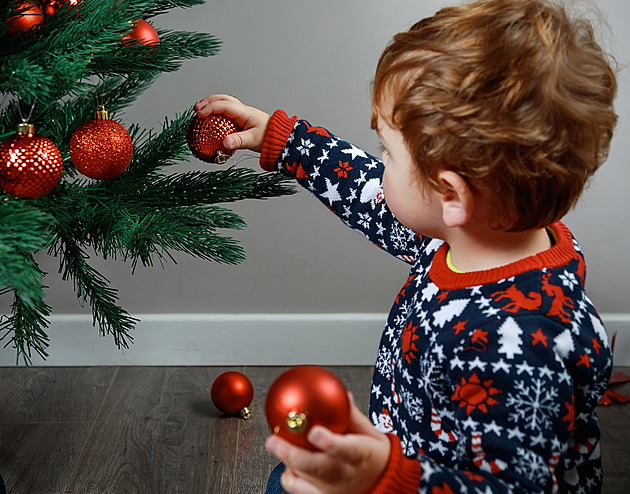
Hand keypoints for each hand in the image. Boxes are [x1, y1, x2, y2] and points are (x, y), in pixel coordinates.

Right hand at [193, 94, 269, 152]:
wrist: (280, 138)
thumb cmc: (269, 138)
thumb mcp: (253, 140)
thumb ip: (238, 141)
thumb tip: (225, 142)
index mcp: (245, 112)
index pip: (224, 105)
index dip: (210, 108)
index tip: (200, 114)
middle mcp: (243, 111)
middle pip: (223, 99)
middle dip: (208, 102)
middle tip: (197, 109)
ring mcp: (243, 114)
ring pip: (225, 104)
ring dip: (212, 105)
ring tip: (201, 112)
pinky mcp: (242, 120)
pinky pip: (227, 113)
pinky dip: (217, 113)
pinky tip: (212, 121)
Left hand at [265, 394, 390, 493]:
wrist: (383, 484)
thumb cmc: (374, 456)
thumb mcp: (370, 433)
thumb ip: (352, 415)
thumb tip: (341, 395)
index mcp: (359, 455)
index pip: (345, 449)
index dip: (328, 442)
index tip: (314, 432)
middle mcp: (344, 475)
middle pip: (315, 467)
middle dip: (291, 453)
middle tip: (273, 441)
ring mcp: (332, 490)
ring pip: (304, 480)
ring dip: (287, 463)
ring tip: (276, 446)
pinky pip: (299, 491)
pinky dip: (290, 477)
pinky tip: (288, 465)